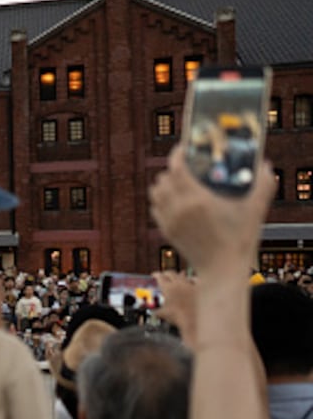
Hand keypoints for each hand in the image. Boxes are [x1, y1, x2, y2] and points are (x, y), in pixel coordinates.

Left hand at [149, 146, 274, 277]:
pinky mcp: (166, 231)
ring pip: (155, 193)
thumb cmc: (240, 240)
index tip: (184, 148)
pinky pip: (155, 208)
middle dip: (173, 170)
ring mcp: (170, 221)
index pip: (176, 168)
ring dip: (164, 184)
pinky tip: (174, 201)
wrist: (222, 270)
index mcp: (197, 200)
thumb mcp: (255, 210)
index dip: (177, 155)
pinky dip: (161, 201)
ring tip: (178, 182)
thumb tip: (265, 166)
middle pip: (163, 178)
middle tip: (186, 167)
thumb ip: (262, 185)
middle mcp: (179, 208)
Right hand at [152, 271, 196, 342]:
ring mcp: (190, 285)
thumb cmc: (178, 317)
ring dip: (179, 274)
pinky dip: (192, 279)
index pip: (160, 276)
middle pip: (171, 273)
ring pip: (183, 275)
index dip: (155, 274)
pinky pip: (196, 279)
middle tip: (163, 275)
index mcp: (167, 288)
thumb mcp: (163, 314)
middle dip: (166, 273)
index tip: (154, 275)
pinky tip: (192, 279)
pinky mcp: (199, 289)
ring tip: (178, 274)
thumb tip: (153, 313)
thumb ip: (156, 312)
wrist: (195, 320)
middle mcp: (178, 283)